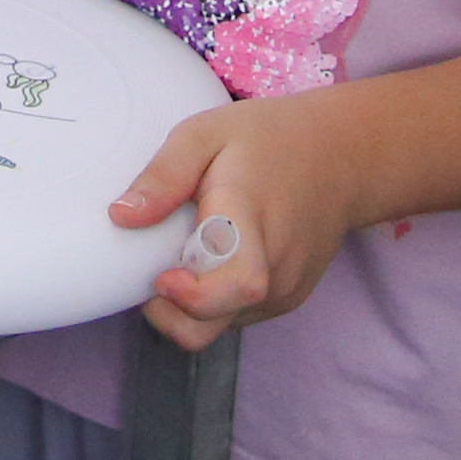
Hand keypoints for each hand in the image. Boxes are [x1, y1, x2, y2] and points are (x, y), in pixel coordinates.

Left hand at [111, 91, 361, 349]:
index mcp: (252, 219)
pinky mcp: (288, 299)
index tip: (161, 277)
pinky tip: (213, 261)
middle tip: (157, 268)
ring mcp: (287, 288)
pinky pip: (238, 317)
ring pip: (222, 325)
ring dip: (191, 306)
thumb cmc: (268, 140)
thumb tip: (121, 216)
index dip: (192, 296)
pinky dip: (214, 302)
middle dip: (171, 311)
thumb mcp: (205, 133)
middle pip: (218, 321)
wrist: (340, 156)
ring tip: (190, 253)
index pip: (238, 282)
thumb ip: (163, 175)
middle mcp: (276, 265)